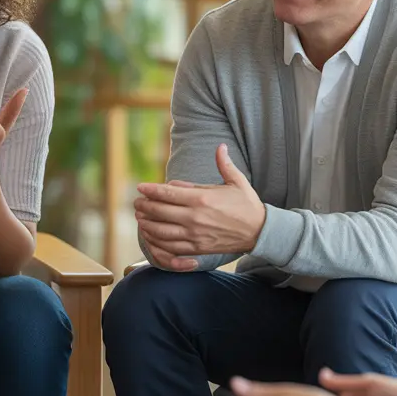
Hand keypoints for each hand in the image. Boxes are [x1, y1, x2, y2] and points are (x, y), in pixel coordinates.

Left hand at [135, 144, 264, 269]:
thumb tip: (220, 146)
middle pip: (160, 211)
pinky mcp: (197, 249)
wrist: (260, 232)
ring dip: (147, 224)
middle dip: (145, 206)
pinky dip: (157, 242)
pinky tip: (151, 237)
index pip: (168, 193)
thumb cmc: (247, 205)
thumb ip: (224, 164)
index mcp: (201, 199)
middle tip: (137, 202)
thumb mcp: (237, 181)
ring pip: (161, 231)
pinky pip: (170, 248)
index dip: (151, 190)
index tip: (140, 187)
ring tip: (140, 218)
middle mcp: (195, 217)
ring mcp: (194, 235)